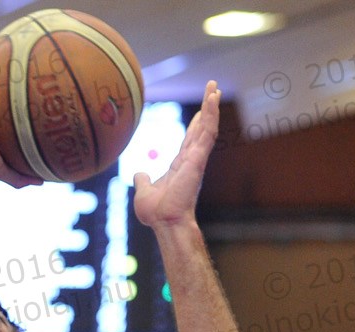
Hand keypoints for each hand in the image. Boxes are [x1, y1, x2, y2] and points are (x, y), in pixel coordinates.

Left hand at [134, 81, 218, 229]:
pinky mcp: (198, 158)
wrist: (164, 222)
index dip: (197, 123)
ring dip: (211, 106)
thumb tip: (139, 174)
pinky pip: (207, 132)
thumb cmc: (156, 213)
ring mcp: (197, 158)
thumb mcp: (144, 191)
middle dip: (208, 108)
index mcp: (181, 165)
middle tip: (214, 89)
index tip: (202, 110)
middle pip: (202, 128)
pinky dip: (211, 115)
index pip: (190, 139)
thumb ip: (143, 180)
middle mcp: (192, 160)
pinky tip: (213, 99)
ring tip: (215, 87)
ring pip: (207, 127)